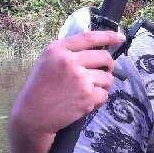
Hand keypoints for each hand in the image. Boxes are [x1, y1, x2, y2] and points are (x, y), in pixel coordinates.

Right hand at [10, 31, 124, 138]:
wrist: (32, 116)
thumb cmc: (39, 90)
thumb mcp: (47, 62)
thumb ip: (67, 53)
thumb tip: (95, 48)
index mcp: (57, 50)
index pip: (89, 37)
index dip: (108, 36)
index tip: (120, 37)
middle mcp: (69, 61)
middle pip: (105, 57)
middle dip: (108, 66)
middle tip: (103, 73)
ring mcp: (80, 78)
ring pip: (107, 78)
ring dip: (102, 85)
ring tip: (87, 92)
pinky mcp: (87, 95)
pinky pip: (104, 94)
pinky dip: (99, 99)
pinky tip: (85, 102)